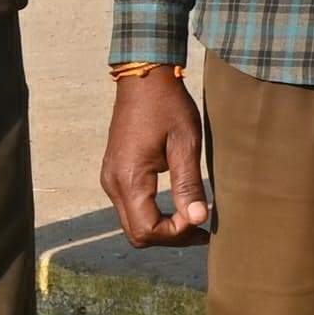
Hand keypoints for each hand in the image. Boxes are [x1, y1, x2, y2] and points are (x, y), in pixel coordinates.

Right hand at [100, 66, 212, 245]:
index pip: (147, 230)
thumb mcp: (185, 143)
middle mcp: (113, 183)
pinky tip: (178, 206)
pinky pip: (131, 207)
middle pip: (137, 232)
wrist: (144, 78)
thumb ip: (189, 184)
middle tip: (202, 229)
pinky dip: (153, 214)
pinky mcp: (115, 173)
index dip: (175, 233)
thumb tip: (198, 219)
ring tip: (194, 219)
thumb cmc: (168, 106)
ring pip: (132, 222)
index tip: (201, 218)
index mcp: (129, 178)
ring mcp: (111, 178)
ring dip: (162, 227)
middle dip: (170, 236)